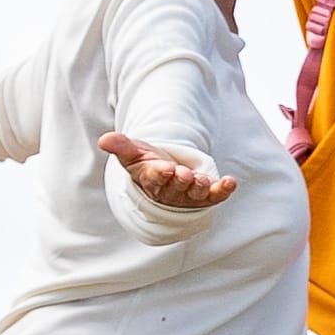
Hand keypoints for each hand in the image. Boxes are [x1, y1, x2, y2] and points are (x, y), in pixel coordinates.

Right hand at [97, 132, 233, 212]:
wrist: (165, 174)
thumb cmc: (147, 164)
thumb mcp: (133, 153)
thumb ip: (121, 146)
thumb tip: (103, 139)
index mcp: (151, 179)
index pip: (155, 178)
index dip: (160, 174)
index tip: (165, 168)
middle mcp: (171, 190)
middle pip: (176, 187)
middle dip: (181, 181)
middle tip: (185, 175)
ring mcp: (189, 194)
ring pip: (195, 193)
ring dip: (200, 187)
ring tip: (204, 181)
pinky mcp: (206, 195)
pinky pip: (215, 195)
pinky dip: (223, 190)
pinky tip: (230, 182)